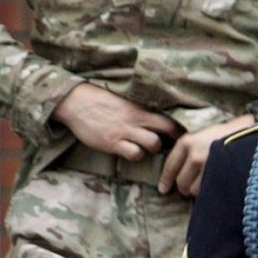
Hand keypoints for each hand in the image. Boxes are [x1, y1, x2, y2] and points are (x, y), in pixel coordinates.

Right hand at [52, 83, 181, 161]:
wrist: (76, 102)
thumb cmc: (100, 101)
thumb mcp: (124, 101)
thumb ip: (139, 110)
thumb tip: (155, 117)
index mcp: (140, 107)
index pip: (168, 117)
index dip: (178, 128)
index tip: (181, 134)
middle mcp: (136, 118)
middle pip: (167, 129)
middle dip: (171, 140)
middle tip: (169, 146)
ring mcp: (125, 131)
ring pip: (153, 143)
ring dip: (152, 149)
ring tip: (145, 148)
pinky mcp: (112, 142)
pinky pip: (133, 154)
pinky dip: (135, 156)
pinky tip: (130, 152)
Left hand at [159, 113, 255, 195]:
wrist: (255, 133)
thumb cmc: (231, 133)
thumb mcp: (207, 134)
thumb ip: (192, 149)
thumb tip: (179, 169)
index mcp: (189, 141)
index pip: (170, 165)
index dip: (166, 179)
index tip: (164, 188)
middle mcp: (195, 155)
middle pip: (181, 182)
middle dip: (185, 187)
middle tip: (191, 187)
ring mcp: (208, 167)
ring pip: (194, 190)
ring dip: (200, 190)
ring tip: (209, 183)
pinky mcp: (219, 176)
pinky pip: (208, 192)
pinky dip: (210, 191)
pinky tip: (216, 185)